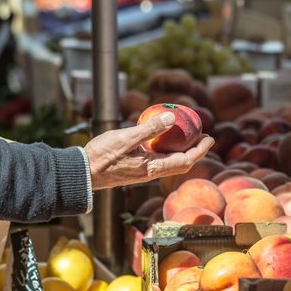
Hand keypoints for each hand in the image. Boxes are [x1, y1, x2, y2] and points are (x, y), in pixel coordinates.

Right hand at [84, 113, 213, 189]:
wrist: (82, 173)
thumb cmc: (101, 157)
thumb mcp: (125, 138)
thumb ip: (148, 129)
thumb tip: (171, 118)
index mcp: (151, 168)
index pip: (184, 161)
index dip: (199, 150)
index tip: (209, 138)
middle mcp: (150, 173)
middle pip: (180, 163)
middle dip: (194, 150)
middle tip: (203, 135)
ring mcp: (142, 172)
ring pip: (169, 162)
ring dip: (181, 149)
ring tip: (187, 135)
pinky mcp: (134, 168)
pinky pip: (157, 159)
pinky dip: (166, 149)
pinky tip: (161, 137)